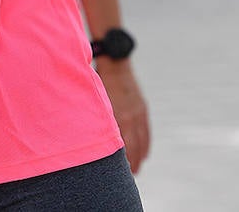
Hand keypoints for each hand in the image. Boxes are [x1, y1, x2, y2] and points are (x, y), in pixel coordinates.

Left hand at [97, 58, 149, 174]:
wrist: (115, 62)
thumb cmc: (98, 81)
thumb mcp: (95, 101)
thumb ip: (96, 120)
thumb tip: (92, 138)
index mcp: (118, 116)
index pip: (122, 146)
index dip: (122, 162)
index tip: (120, 174)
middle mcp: (130, 116)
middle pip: (134, 147)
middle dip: (132, 164)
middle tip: (129, 177)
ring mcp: (138, 112)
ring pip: (142, 141)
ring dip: (140, 156)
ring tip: (136, 169)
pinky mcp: (142, 107)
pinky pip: (146, 131)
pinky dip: (146, 144)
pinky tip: (144, 153)